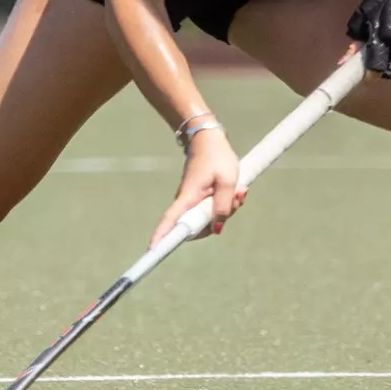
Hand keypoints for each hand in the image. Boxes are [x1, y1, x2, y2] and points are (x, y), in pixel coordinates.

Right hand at [150, 127, 241, 245]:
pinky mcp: (199, 200)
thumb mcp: (227, 181)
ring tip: (238, 190)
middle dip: (221, 220)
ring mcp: (192, 202)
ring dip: (227, 210)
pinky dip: (225, 205)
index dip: (162, 236)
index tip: (152, 250)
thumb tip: (217, 229)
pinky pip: (211, 211)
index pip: (171, 220)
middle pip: (199, 227)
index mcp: (188, 197)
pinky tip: (236, 191)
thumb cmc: (217, 157)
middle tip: (238, 196)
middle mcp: (186, 203)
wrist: (208, 139)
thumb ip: (223, 206)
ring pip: (208, 219)